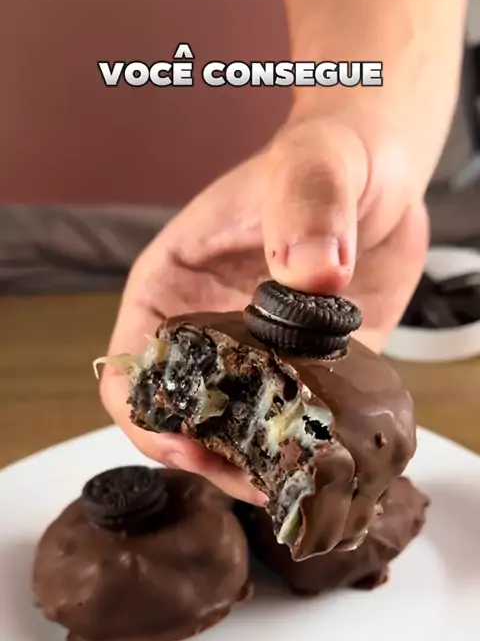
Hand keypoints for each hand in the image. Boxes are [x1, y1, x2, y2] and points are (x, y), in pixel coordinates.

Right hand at [100, 106, 428, 501]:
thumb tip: (312, 271)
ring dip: (254, 464)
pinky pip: (297, 425)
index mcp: (173, 287)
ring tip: (291, 484)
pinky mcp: (310, 372)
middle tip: (253, 481)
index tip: (191, 444)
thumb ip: (306, 207)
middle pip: (179, 417)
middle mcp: (207, 330)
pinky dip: (305, 450)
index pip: (131, 368)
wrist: (382, 173)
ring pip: (235, 431)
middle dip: (204, 458)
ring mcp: (259, 357)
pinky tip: (327, 461)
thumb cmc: (326, 156)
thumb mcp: (311, 165)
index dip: (147, 417)